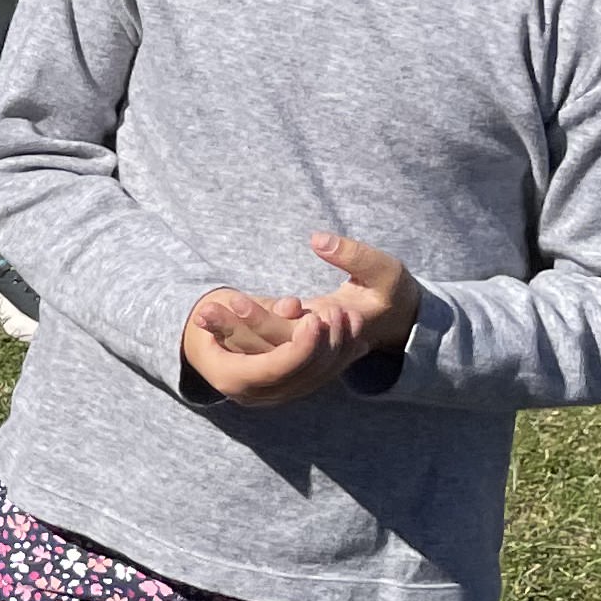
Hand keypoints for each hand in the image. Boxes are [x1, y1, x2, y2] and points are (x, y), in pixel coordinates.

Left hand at [181, 234, 419, 407]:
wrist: (398, 320)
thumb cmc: (394, 292)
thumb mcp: (386, 272)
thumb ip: (355, 256)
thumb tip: (316, 239)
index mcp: (336, 345)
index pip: (288, 341)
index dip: (259, 321)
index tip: (231, 299)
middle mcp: (315, 362)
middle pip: (265, 354)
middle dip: (232, 330)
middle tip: (204, 308)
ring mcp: (304, 361)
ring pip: (260, 355)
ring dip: (229, 334)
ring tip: (202, 311)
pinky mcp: (293, 353)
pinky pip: (261, 349)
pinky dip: (237, 333)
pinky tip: (211, 314)